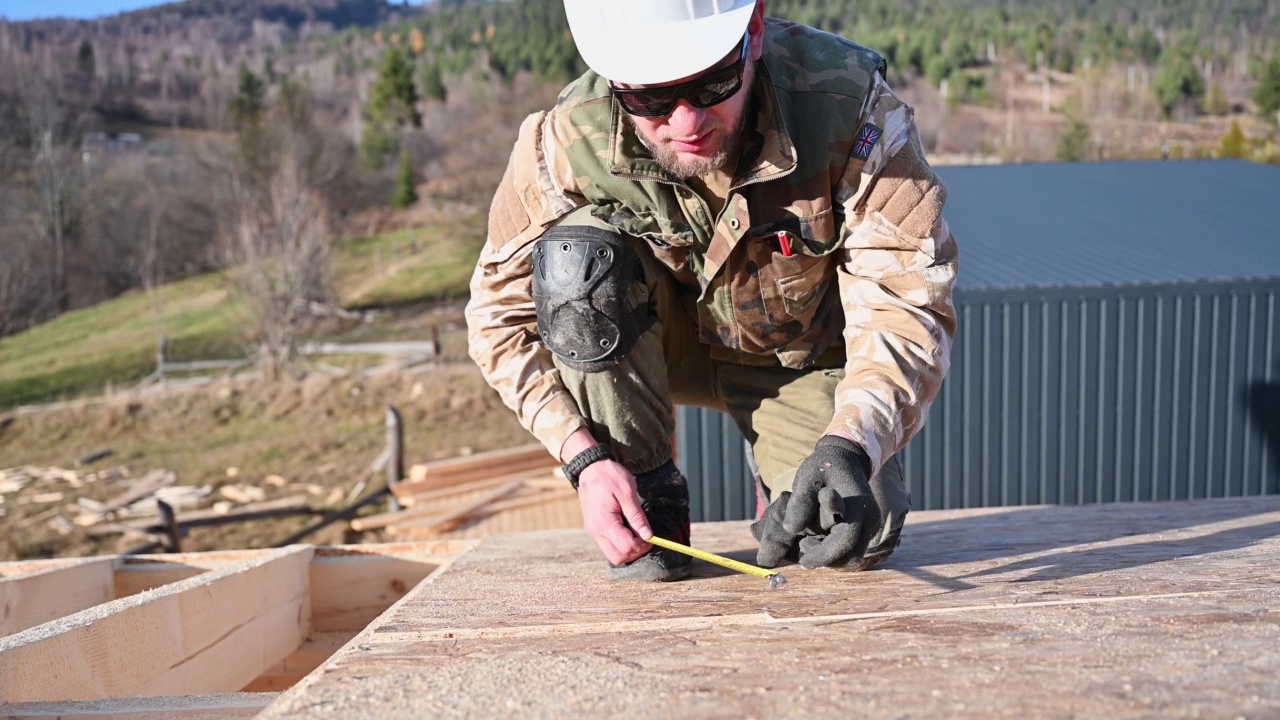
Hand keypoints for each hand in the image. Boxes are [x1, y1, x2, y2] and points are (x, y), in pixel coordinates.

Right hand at [577, 458, 653, 564]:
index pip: (626, 547)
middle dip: (635, 552)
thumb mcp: (627, 492)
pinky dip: (620, 543)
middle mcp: (596, 531)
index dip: (642, 546)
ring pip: (612, 554)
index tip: (652, 537)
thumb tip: (648, 535)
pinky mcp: (593, 529)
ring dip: (628, 549)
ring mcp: (593, 531)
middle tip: (646, 539)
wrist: (590, 467)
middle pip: (618, 557)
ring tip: (637, 533)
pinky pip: (608, 545)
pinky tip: (628, 529)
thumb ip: (637, 516)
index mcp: (604, 523)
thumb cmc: (610, 476)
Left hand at [752, 435, 908, 568]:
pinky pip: (852, 550)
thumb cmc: (823, 467)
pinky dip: (834, 552)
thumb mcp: (807, 479)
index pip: (845, 540)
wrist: (845, 458)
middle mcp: (869, 519)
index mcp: (858, 506)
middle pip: (852, 556)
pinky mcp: (865, 531)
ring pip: (852, 557)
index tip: (803, 560)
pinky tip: (817, 539)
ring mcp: (870, 526)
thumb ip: (801, 502)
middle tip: (804, 545)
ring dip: (830, 558)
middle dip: (827, 559)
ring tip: (808, 541)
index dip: (824, 554)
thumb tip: (790, 529)